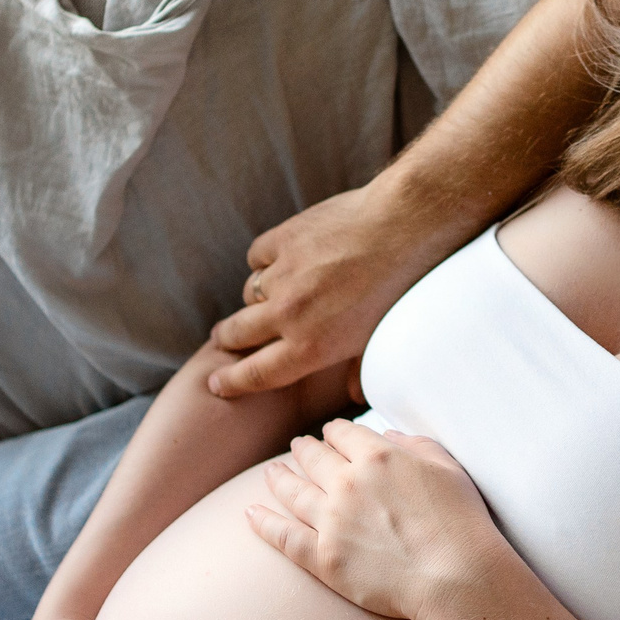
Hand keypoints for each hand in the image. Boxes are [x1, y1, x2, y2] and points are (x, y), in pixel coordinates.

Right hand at [206, 183, 464, 398]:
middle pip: (237, 335)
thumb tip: (353, 394)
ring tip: (276, 292)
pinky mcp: (282, 240)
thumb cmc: (402, 288)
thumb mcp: (380, 341)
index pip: (256, 375)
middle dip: (227, 340)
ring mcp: (282, 275)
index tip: (215, 383)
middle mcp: (288, 314)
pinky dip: (268, 260)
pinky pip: (258, 257)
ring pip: (250, 293)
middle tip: (224, 339)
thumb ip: (357, 369)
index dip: (231, 382)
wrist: (404, 225)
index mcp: (311, 347)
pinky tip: (287, 259)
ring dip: (258, 297)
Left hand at [246, 420, 514, 619]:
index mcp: (378, 456)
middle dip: (304, 449)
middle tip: (297, 446)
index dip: (334, 432)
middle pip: (314, 458)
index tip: (330, 434)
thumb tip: (389, 435)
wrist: (456, 577)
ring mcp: (331, 521)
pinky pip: (284, 537)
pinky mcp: (323, 558)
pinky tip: (249, 515)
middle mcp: (347, 483)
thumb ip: (416, 444)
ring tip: (270, 473)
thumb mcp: (447, 468)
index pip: (344, 433)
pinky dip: (264, 524)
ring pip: (293, 492)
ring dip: (279, 479)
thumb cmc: (462, 522)